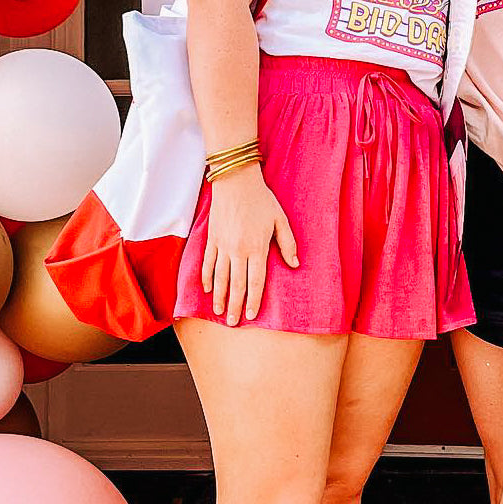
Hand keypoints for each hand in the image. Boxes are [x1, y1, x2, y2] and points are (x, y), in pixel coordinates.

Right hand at [201, 164, 297, 326]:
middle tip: (233, 323)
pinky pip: (207, 263)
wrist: (236, 181)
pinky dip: (207, 278)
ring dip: (220, 297)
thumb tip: (295, 264)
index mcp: (257, 248)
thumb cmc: (261, 199)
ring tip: (220, 312)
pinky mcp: (212, 239)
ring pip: (220, 278)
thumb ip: (287, 243)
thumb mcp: (280, 220)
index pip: (256, 282)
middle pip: (236, 284)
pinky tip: (208, 290)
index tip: (252, 315)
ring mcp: (222, 245)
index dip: (254, 301)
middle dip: (235, 306)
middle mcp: (238, 250)